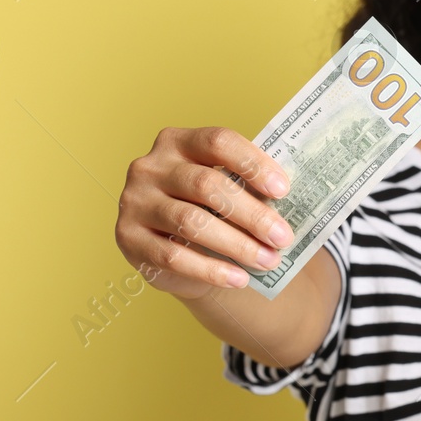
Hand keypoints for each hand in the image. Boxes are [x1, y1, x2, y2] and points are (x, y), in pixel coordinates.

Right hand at [115, 126, 293, 298]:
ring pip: (191, 222)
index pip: (217, 142)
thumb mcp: (226, 190)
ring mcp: (134, 202)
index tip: (283, 190)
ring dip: (237, 245)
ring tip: (268, 260)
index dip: (252, 164)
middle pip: (207, 185)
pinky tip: (239, 279)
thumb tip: (292, 204)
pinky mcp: (128, 238)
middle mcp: (150, 167)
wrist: (175, 249)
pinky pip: (174, 256)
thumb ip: (249, 188)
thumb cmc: (209, 210)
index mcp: (178, 142)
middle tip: (283, 236)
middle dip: (252, 214)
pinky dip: (212, 270)